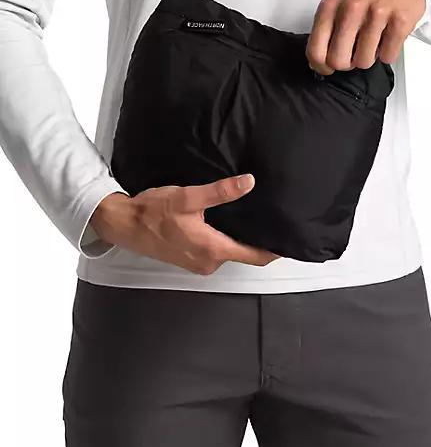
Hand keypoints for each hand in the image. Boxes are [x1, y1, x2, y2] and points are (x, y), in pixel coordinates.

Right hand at [89, 174, 280, 274]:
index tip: (288, 241)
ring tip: (251, 221)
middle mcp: (208, 262)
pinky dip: (225, 243)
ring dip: (240, 241)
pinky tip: (225, 226)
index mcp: (212, 249)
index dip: (273, 250)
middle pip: (244, 255)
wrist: (126, 225)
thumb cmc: (153, 212)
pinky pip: (216, 254)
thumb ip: (220, 192)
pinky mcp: (191, 261)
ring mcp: (199, 264)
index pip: (254, 256)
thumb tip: (248, 182)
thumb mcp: (188, 198)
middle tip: (271, 222)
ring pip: (229, 254)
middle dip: (258, 242)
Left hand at [306, 0, 425, 74]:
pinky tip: (386, 37)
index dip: (321, 66)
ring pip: (364, 61)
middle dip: (346, 63)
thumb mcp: (337, 0)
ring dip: (368, 56)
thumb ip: (324, 29)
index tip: (327, 67)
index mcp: (331, 5)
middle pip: (338, 61)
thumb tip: (316, 62)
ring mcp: (377, 13)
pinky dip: (387, 52)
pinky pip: (387, 56)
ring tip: (372, 40)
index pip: (315, 50)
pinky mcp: (400, 21)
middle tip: (353, 52)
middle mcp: (352, 8)